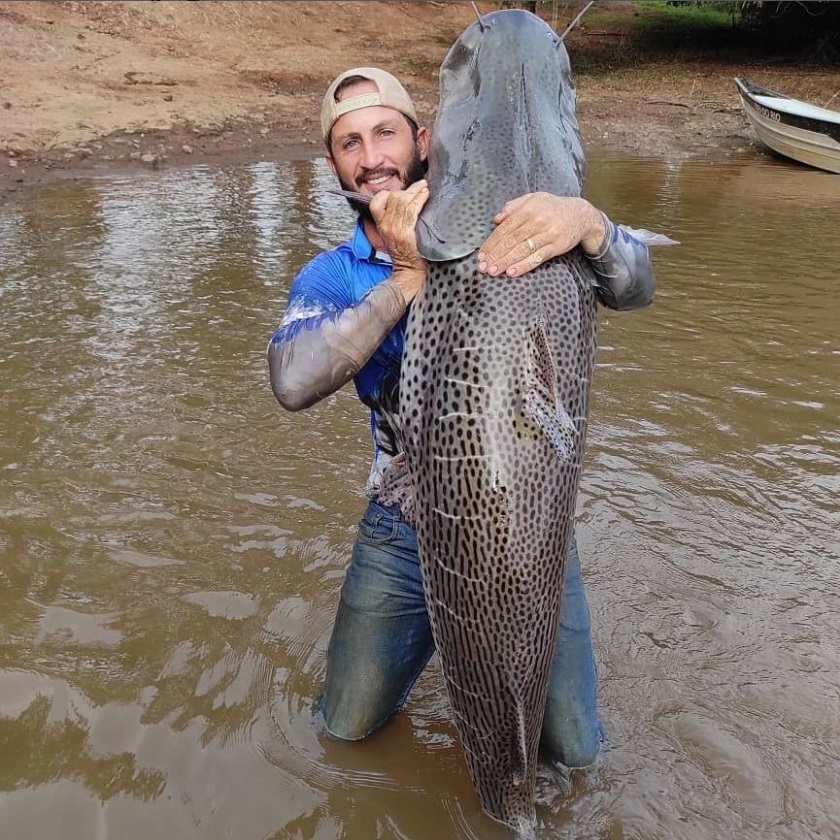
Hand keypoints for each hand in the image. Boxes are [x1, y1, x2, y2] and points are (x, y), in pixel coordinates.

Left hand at [476, 193, 606, 277]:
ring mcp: (547, 234)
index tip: (481, 254)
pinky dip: (524, 266)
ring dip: (506, 262)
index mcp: (528, 209)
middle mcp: (537, 221)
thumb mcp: (533, 199)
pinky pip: (537, 258)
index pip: (505, 228)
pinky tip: (512, 272)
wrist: (581, 215)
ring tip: (493, 271)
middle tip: (483, 267)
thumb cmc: (553, 208)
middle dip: (495, 255)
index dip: (492, 243)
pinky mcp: (556, 246)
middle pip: (511, 241)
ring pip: (522, 250)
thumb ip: (513, 206)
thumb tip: (496, 219)